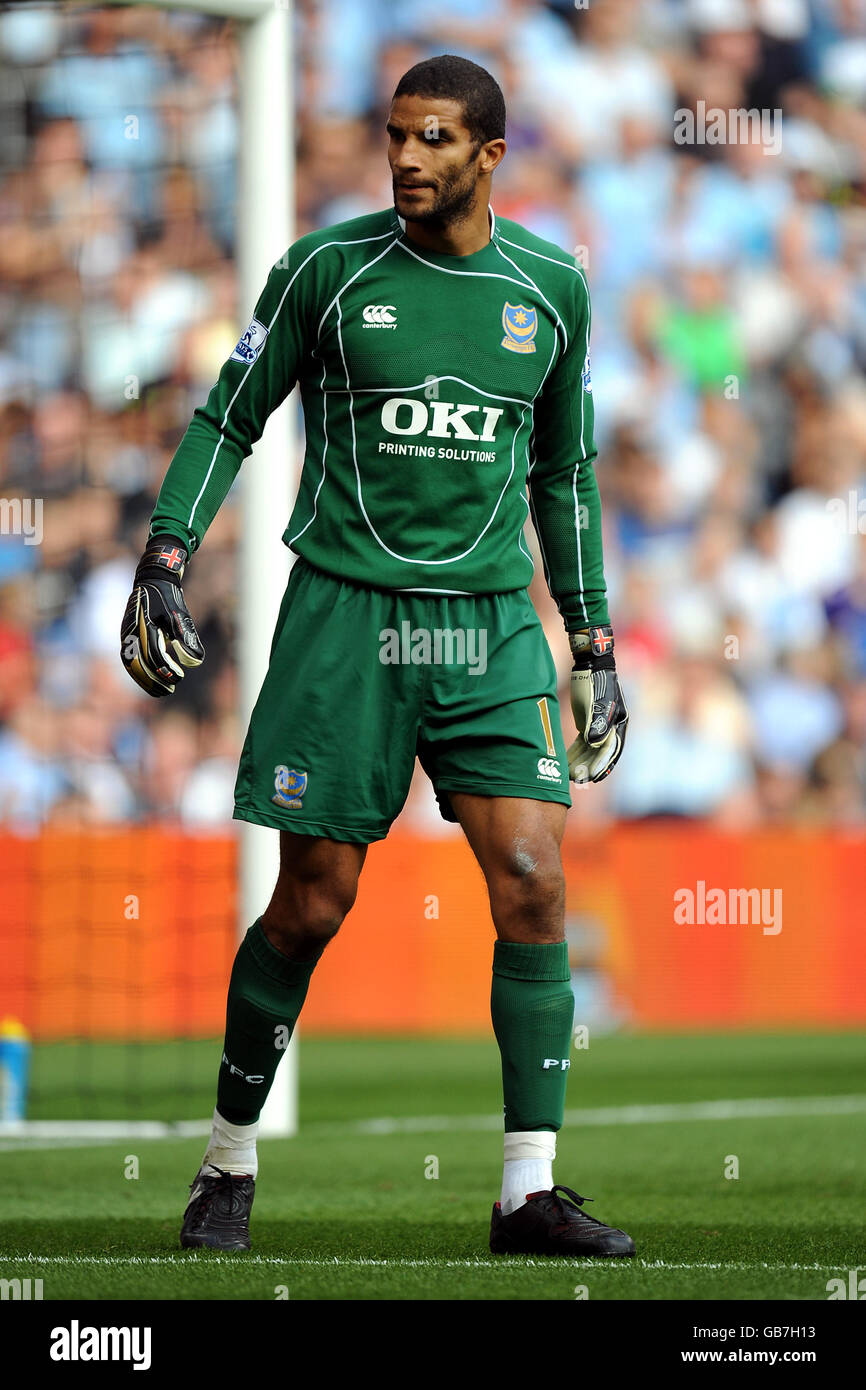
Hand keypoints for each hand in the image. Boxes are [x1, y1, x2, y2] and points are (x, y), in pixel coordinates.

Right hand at [120, 535, 203, 696]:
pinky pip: (128, 658)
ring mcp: (126, 633)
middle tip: (170, 691)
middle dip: (154, 680)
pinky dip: (137, 672)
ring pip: (130, 664)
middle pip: (139, 664)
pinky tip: (149, 679)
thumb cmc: (169, 597)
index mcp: (145, 626)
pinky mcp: (126, 634)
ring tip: (159, 691)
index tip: (179, 677)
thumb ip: (187, 638)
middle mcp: (132, 632)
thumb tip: (195, 663)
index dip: (166, 670)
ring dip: (144, 680)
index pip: (154, 656)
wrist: (152, 579)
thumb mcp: (181, 615)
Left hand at [566, 624, 627, 783]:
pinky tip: (565, 763)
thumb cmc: (597, 682)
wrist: (590, 666)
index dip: (602, 765)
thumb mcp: (598, 701)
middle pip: (599, 753)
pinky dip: (574, 753)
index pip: (610, 750)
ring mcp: (598, 727)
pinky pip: (581, 743)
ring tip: (569, 775)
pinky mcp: (587, 724)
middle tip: (578, 780)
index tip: (592, 778)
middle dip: (589, 768)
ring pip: (589, 750)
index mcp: (617, 724)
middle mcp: (610, 729)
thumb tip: (593, 743)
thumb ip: (597, 722)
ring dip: (580, 762)